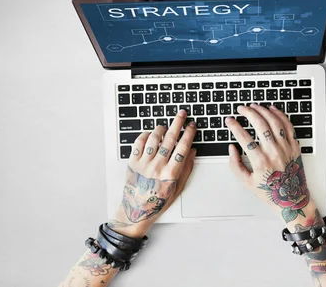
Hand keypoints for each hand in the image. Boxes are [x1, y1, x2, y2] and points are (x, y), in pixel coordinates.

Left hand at [109, 110, 196, 236]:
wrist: (137, 211)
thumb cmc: (159, 201)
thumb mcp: (178, 188)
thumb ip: (186, 168)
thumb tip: (192, 151)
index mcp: (171, 173)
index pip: (183, 147)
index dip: (189, 134)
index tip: (192, 125)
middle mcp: (157, 166)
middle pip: (169, 139)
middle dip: (177, 123)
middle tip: (182, 114)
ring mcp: (143, 163)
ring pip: (153, 138)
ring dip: (161, 129)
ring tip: (165, 126)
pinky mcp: (132, 163)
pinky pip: (139, 143)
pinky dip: (145, 135)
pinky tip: (150, 134)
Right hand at [225, 104, 315, 226]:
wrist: (292, 199)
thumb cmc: (270, 192)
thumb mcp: (247, 182)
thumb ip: (235, 164)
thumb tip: (232, 148)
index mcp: (260, 162)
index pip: (244, 137)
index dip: (234, 126)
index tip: (229, 120)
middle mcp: (274, 153)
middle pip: (260, 124)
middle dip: (248, 113)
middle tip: (241, 109)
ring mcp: (286, 148)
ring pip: (274, 122)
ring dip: (263, 111)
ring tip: (254, 106)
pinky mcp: (295, 146)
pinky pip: (288, 126)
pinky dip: (280, 115)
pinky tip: (272, 109)